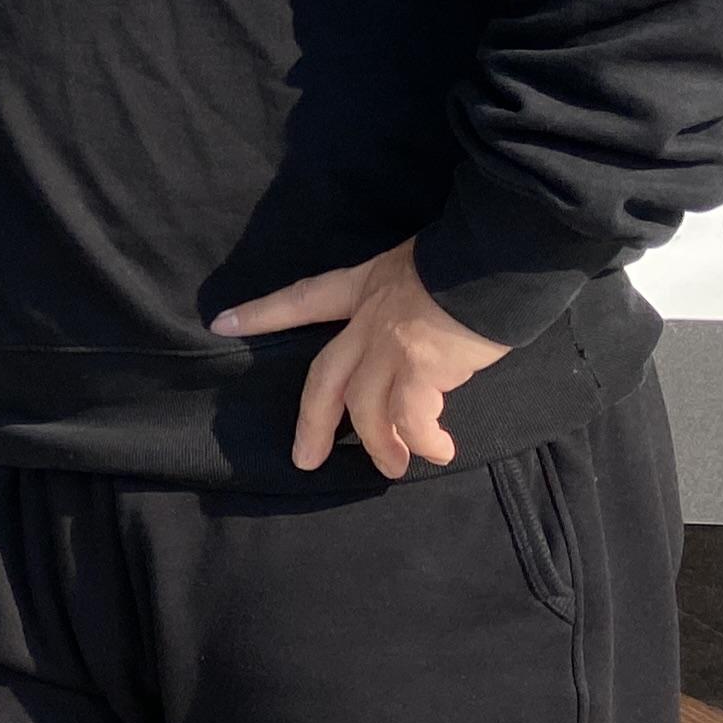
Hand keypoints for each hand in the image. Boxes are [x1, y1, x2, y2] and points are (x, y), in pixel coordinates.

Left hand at [211, 236, 507, 477]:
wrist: (500, 254)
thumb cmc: (472, 256)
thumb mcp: (423, 264)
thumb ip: (410, 299)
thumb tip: (422, 330)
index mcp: (364, 286)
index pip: (303, 298)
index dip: (264, 312)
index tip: (222, 323)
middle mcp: (368, 321)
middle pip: (324, 378)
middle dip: (313, 422)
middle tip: (305, 459)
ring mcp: (391, 347)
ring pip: (365, 409)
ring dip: (379, 445)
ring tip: (393, 468)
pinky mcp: (421, 370)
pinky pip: (412, 419)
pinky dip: (424, 439)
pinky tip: (437, 450)